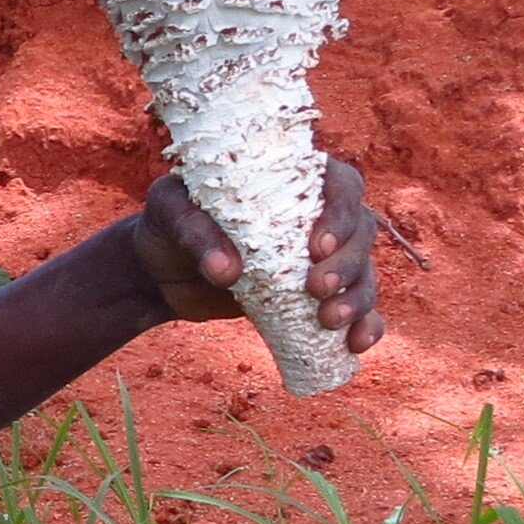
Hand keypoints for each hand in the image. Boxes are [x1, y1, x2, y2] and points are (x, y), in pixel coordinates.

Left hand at [127, 159, 386, 353]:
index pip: (341, 183)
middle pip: (361, 230)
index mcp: (288, 179)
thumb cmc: (166, 225)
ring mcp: (317, 258)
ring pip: (363, 271)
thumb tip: (228, 272)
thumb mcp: (170, 212)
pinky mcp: (313, 296)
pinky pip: (357, 308)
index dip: (341, 211)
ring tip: (329, 321)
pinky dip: (366, 325)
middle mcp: (313, 215)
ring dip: (358, 298)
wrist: (157, 272)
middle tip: (316, 288)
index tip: (318, 246)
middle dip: (349, 262)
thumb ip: (195, 232)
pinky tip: (355, 344)